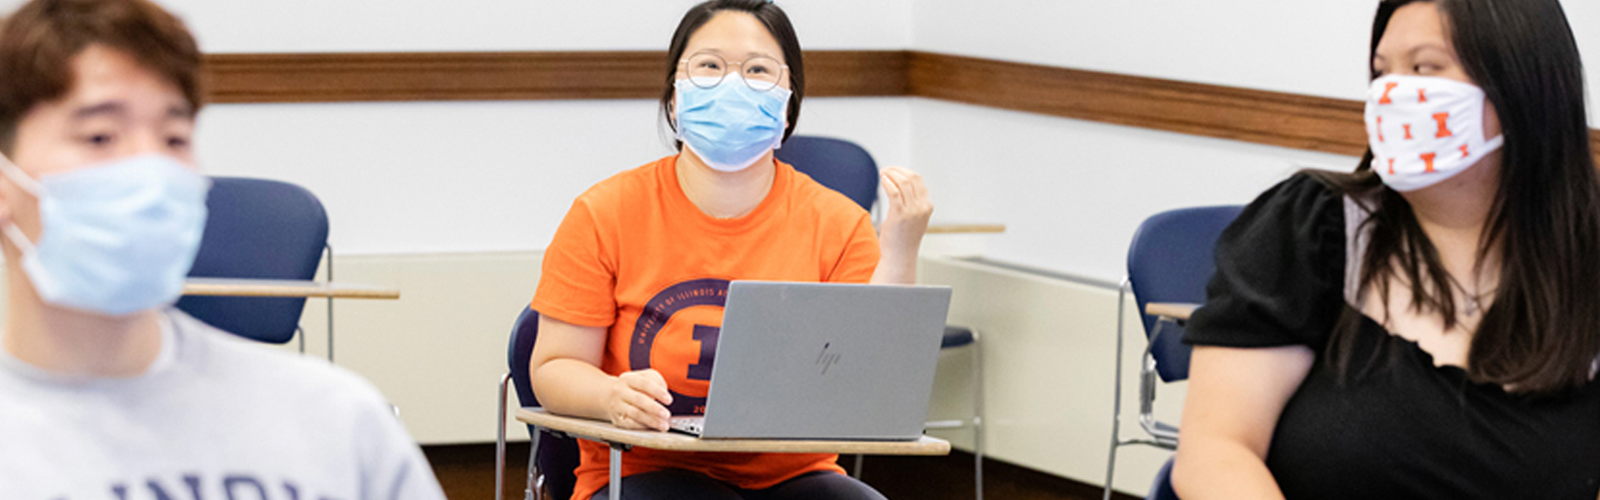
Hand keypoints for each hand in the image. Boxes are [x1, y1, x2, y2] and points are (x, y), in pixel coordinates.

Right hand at [605, 369, 672, 430]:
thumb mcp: (643, 377)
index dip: (657, 392)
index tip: (669, 400)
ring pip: (635, 414)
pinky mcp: (616, 419)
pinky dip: (643, 426)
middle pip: (638, 399)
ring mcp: (617, 405)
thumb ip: (656, 382)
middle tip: (667, 415)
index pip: (644, 383)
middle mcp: (620, 391)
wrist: (607, 395)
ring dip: (651, 421)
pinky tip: (653, 427)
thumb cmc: (632, 387)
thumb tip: (664, 395)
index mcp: (628, 379)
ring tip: (663, 425)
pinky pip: (630, 424)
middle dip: (654, 408)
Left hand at [875, 167, 932, 283]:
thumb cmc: (903, 238)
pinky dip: (887, 182)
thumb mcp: (913, 217)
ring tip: (883, 173)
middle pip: (912, 178)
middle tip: (886, 170)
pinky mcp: (900, 215)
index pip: (918, 180)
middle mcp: (922, 207)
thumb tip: (900, 185)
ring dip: (891, 174)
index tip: (893, 170)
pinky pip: (894, 192)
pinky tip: (882, 180)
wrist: (900, 256)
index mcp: (927, 206)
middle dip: (897, 170)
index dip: (904, 171)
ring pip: (903, 182)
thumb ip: (912, 202)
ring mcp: (912, 211)